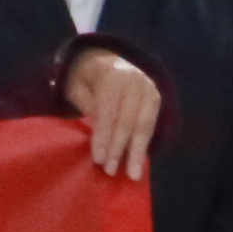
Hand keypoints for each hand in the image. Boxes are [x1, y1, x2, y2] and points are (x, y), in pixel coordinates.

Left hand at [68, 46, 164, 178]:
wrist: (102, 58)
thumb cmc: (84, 78)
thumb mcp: (77, 88)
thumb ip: (88, 108)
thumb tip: (100, 139)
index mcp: (111, 74)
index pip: (108, 112)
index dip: (103, 137)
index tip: (98, 159)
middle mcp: (134, 80)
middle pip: (127, 120)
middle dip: (119, 148)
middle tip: (111, 170)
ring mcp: (148, 87)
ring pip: (143, 125)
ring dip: (136, 152)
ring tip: (132, 173)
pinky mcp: (156, 97)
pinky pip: (150, 124)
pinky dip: (143, 143)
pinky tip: (138, 160)